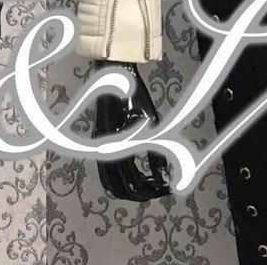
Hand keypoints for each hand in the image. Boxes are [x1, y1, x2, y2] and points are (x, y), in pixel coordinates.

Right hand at [93, 60, 170, 199]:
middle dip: (140, 193)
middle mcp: (108, 148)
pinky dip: (117, 180)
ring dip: (128, 189)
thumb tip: (163, 175)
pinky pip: (105, 170)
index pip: (136, 180)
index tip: (166, 188)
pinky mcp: (100, 140)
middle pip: (120, 187)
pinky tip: (131, 176)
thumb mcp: (151, 121)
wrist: (114, 73)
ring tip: (145, 188)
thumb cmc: (135, 95)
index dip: (153, 188)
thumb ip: (155, 149)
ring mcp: (101, 144)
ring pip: (110, 182)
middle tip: (157, 190)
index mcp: (121, 143)